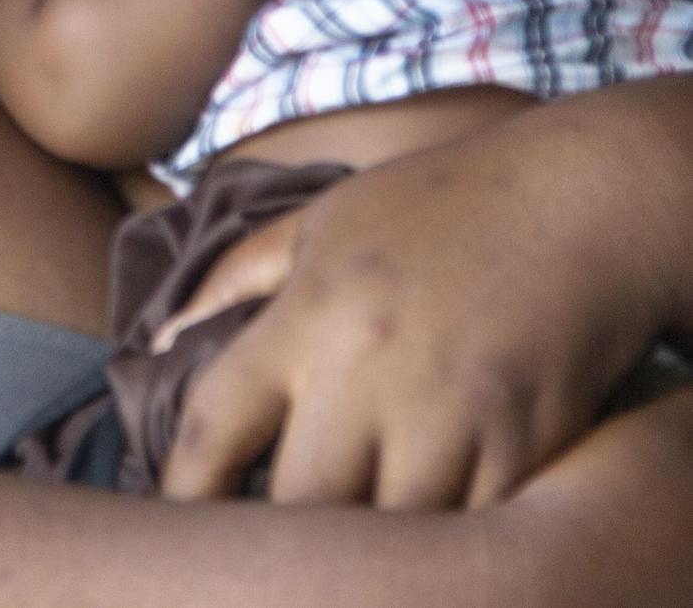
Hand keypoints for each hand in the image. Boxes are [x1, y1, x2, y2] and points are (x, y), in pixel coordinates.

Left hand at [159, 111, 668, 509]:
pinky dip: (444, 526)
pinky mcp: (523, 446)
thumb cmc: (437, 204)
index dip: (182, 486)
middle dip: (283, 523)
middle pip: (297, 505)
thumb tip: (155, 341)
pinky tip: (431, 502)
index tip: (174, 517)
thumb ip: (235, 278)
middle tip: (278, 516)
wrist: (578, 198)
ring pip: (385, 535)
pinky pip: (466, 528)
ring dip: (369, 534)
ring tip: (356, 508)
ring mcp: (452, 413)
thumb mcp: (323, 219)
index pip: (215, 422)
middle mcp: (372, 368)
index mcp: (312, 311)